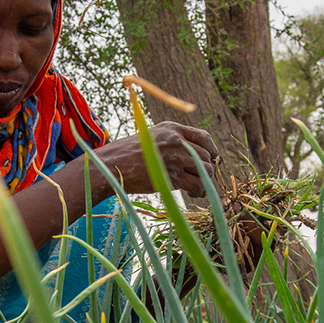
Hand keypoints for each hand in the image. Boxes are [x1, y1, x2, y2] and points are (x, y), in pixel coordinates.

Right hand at [95, 122, 218, 195]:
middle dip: (207, 169)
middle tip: (202, 180)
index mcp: (171, 128)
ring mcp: (175, 157)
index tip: (213, 159)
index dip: (211, 149)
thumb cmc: (126, 155)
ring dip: (205, 182)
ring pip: (205, 170)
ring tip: (197, 190)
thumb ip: (170, 141)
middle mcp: (176, 140)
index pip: (202, 137)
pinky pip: (197, 184)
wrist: (110, 166)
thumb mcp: (150, 137)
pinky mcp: (173, 175)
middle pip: (205, 155)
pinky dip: (199, 191)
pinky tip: (193, 194)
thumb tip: (190, 154)